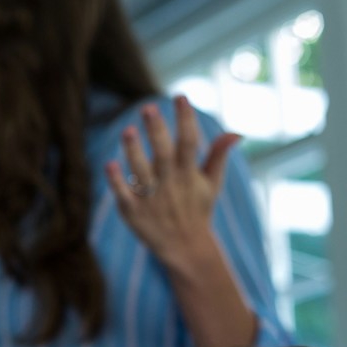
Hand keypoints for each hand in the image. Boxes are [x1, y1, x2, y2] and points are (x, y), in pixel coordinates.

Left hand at [104, 95, 240, 271]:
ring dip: (134, 152)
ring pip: (141, 172)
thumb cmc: (197, 210)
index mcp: (189, 174)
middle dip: (157, 130)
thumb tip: (236, 133)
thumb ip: (218, 156)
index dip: (186, 119)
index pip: (190, 143)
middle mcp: (170, 184)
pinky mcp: (134, 213)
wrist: (185, 249)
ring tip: (128, 130)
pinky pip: (124, 195)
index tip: (180, 97)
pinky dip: (117, 181)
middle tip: (148, 107)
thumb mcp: (211, 184)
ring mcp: (151, 199)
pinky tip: (110, 163)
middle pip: (164, 153)